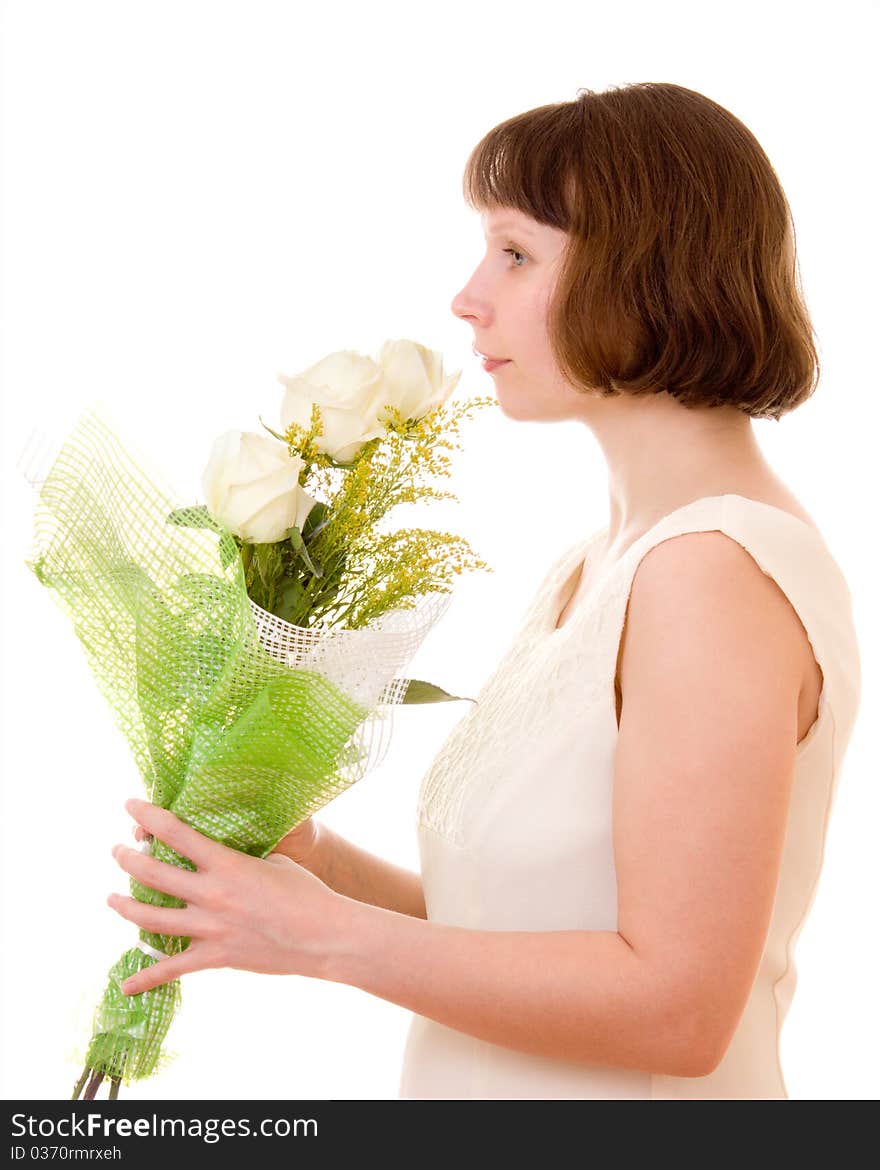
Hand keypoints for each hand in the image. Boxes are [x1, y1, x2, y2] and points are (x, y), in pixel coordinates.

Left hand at [109, 798, 353, 995]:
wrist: (325, 935)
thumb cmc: (306, 893)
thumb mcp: (274, 863)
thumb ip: (243, 861)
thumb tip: (229, 860)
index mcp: (225, 864)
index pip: (175, 832)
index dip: (147, 816)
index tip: (129, 804)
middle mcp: (211, 893)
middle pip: (152, 873)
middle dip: (127, 859)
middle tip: (116, 851)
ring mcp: (210, 927)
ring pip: (150, 918)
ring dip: (125, 906)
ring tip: (112, 898)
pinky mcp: (215, 957)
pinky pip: (172, 969)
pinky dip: (146, 979)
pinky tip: (125, 987)